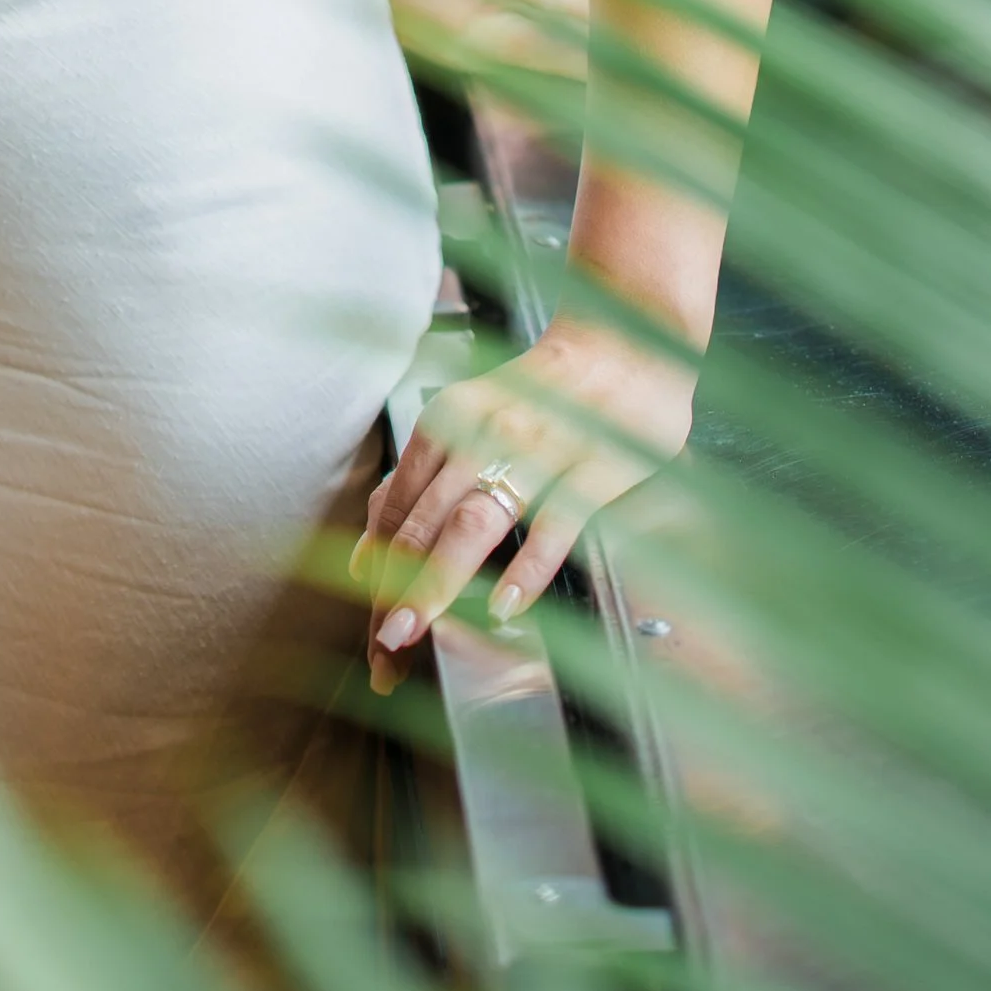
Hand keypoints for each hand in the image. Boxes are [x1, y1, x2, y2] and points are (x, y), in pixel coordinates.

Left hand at [353, 313, 694, 692]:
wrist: (623, 342)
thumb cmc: (543, 393)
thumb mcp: (470, 419)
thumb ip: (421, 479)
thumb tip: (366, 548)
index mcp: (447, 421)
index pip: (396, 509)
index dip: (376, 573)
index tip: (370, 629)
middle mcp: (483, 433)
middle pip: (424, 524)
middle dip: (396, 591)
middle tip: (382, 648)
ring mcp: (538, 451)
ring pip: (473, 522)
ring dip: (438, 580)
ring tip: (416, 629)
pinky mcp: (593, 468)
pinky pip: (554, 525)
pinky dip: (527, 568)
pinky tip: (507, 607)